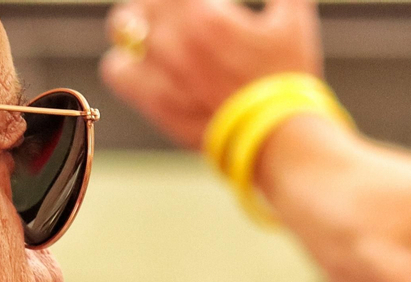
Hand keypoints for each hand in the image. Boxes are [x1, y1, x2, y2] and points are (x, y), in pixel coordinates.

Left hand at [101, 0, 322, 148]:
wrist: (280, 139)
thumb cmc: (287, 78)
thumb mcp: (293, 21)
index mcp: (204, 14)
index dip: (192, 0)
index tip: (205, 6)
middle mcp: (175, 40)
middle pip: (144, 2)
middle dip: (163, 3)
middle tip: (183, 13)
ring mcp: (160, 73)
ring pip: (123, 29)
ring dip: (137, 26)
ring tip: (157, 33)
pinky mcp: (154, 103)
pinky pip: (116, 72)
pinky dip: (127, 63)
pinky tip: (145, 65)